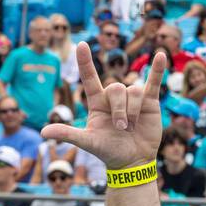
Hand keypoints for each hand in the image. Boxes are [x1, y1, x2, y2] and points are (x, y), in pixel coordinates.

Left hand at [40, 43, 165, 169]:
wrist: (132, 161)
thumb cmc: (108, 151)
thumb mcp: (87, 142)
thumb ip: (67, 134)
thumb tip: (44, 132)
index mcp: (96, 103)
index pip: (89, 79)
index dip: (85, 62)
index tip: (81, 44)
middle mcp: (113, 98)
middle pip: (117, 89)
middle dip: (119, 110)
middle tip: (121, 128)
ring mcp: (132, 98)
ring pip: (134, 91)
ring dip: (133, 110)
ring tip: (132, 127)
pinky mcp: (150, 101)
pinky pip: (154, 81)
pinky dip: (157, 69)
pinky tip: (161, 55)